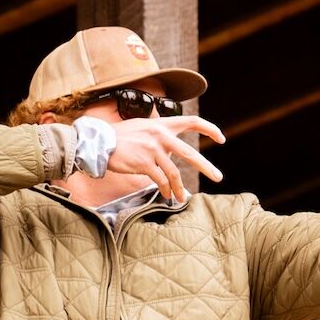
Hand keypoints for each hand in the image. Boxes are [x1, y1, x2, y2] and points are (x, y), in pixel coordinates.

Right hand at [106, 115, 225, 201]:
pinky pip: (161, 180)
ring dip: (180, 189)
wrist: (97, 142)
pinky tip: (167, 195)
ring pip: (174, 173)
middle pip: (190, 153)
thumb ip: (159, 136)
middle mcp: (159, 135)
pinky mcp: (144, 163)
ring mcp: (152, 149)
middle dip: (207, 167)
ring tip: (182, 198)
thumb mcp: (142, 128)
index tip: (221, 138)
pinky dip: (166, 190)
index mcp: (162, 125)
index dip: (209, 128)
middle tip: (218, 177)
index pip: (191, 121)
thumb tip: (171, 152)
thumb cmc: (119, 137)